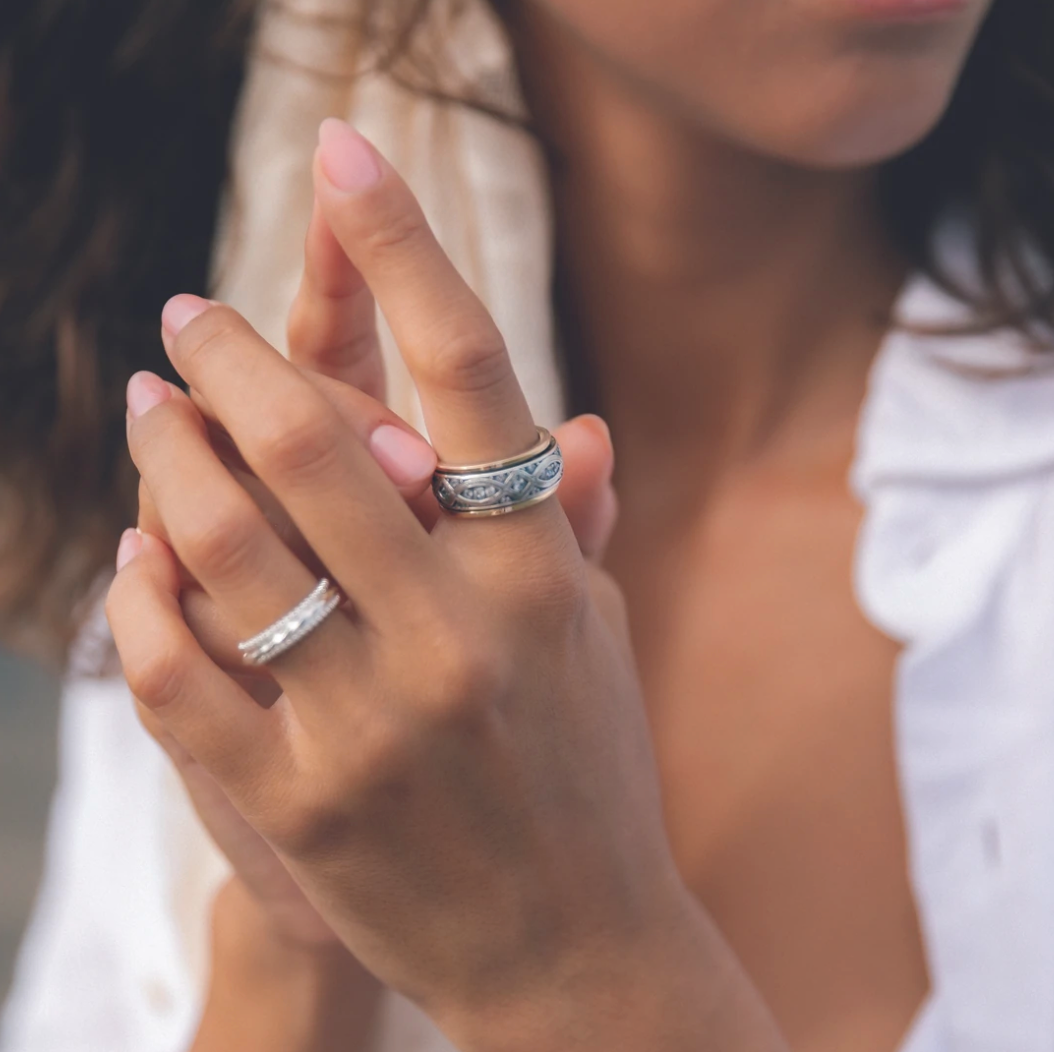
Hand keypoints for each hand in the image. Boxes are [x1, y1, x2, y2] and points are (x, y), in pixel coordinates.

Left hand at [108, 121, 701, 1050]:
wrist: (574, 948)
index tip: (347, 151)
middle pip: (317, 438)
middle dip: (234, 350)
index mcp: (545, 576)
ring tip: (148, 405)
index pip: (472, 369)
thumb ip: (576, 527)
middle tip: (191, 314)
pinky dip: (145, 593)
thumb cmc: (587, 773)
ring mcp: (378, 725)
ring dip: (169, 452)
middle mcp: (465, 636)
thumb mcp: (597, 639)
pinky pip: (185, 670)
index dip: (403, 241)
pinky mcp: (306, 808)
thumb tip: (586, 423)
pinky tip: (137, 550)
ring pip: (230, 544)